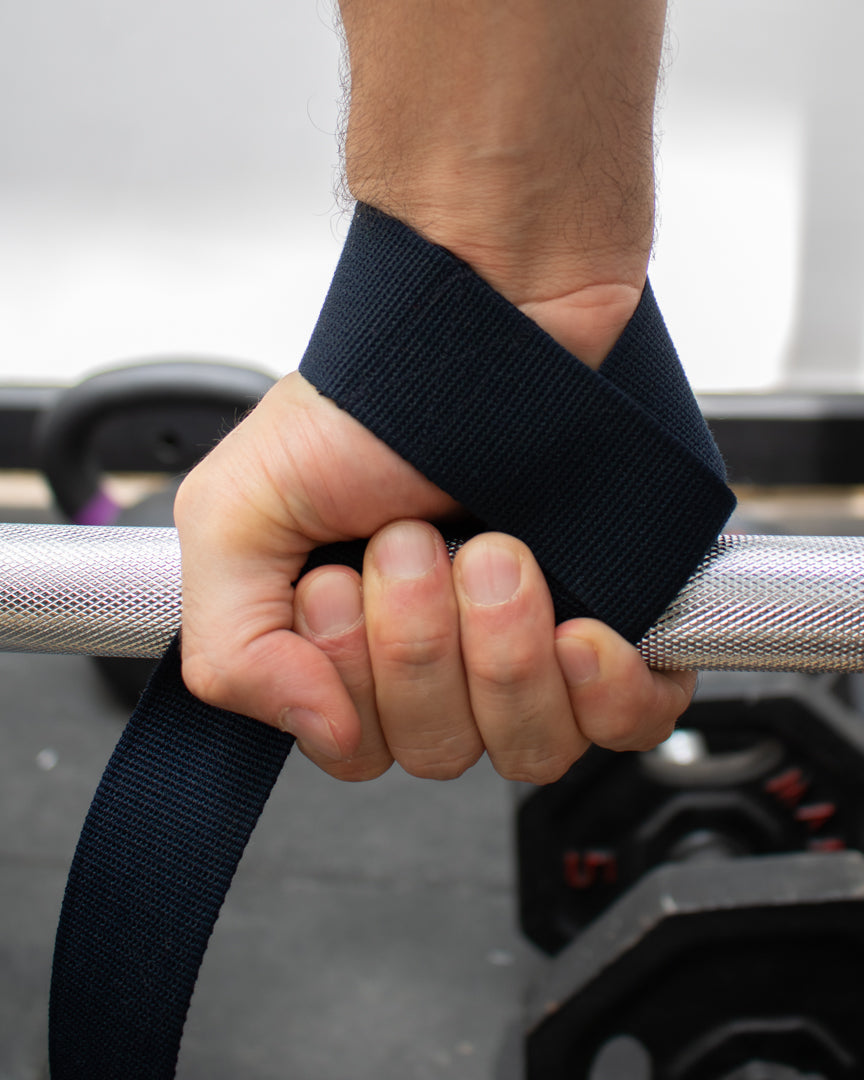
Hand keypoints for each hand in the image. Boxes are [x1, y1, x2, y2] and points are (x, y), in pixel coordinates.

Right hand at [175, 288, 694, 782]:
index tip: (338, 579)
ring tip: (494, 548)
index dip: (349, 679)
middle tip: (417, 537)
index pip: (357, 746)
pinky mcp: (619, 626)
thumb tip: (313, 731)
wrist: (495, 312)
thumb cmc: (374, 399)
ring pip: (529, 747)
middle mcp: (446, 657)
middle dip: (419, 642)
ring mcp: (531, 646)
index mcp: (355, 644)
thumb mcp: (239, 511)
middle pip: (440, 751)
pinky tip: (580, 631)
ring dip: (500, 651)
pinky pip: (626, 722)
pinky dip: (602, 691)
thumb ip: (231, 643)